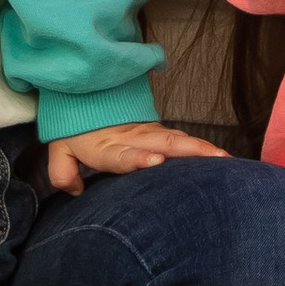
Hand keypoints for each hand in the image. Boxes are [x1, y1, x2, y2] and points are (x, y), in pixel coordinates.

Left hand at [45, 119, 230, 195]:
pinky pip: (179, 138)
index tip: (156, 160)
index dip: (138, 157)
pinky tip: (220, 156)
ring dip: (200, 148)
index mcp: (106, 146)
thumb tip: (76, 190)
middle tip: (214, 161)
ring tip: (224, 159)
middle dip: (188, 151)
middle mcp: (131, 138)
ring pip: (176, 139)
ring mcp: (146, 132)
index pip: (122, 154)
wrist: (84, 95)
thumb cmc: (74, 129)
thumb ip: (63, 173)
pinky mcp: (156, 130)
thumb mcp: (60, 150)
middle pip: (161, 143)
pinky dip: (199, 146)